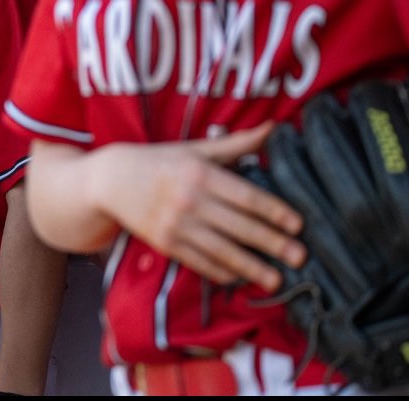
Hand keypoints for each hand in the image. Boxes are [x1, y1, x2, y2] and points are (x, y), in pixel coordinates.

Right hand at [97, 124, 305, 291]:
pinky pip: (198, 262)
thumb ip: (236, 144)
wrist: (109, 180)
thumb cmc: (158, 161)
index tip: (298, 224)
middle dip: (272, 243)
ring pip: (221, 250)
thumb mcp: (195, 148)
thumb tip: (273, 128)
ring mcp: (175, 225)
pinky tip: (240, 279)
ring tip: (276, 279)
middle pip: (239, 225)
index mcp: (200, 173)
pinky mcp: (164, 243)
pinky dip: (220, 272)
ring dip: (251, 267)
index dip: (274, 211)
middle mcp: (189, 200)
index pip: (246, 196)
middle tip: (300, 256)